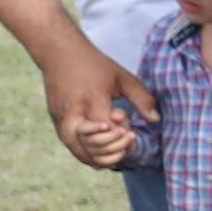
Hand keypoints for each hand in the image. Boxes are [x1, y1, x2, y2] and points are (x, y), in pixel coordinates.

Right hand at [38, 47, 153, 170]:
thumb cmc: (95, 65)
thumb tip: (156, 120)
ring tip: (115, 149)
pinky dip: (86, 152)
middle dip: (111, 149)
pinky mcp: (55, 122)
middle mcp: (74, 112)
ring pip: (78, 151)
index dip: (121, 136)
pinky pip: (71, 145)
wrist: (59, 54)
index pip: (107, 130)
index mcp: (92, 100)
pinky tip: (101, 150)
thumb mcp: (122, 78)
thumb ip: (141, 99)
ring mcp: (61, 119)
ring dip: (98, 156)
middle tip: (124, 138)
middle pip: (90, 145)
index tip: (131, 132)